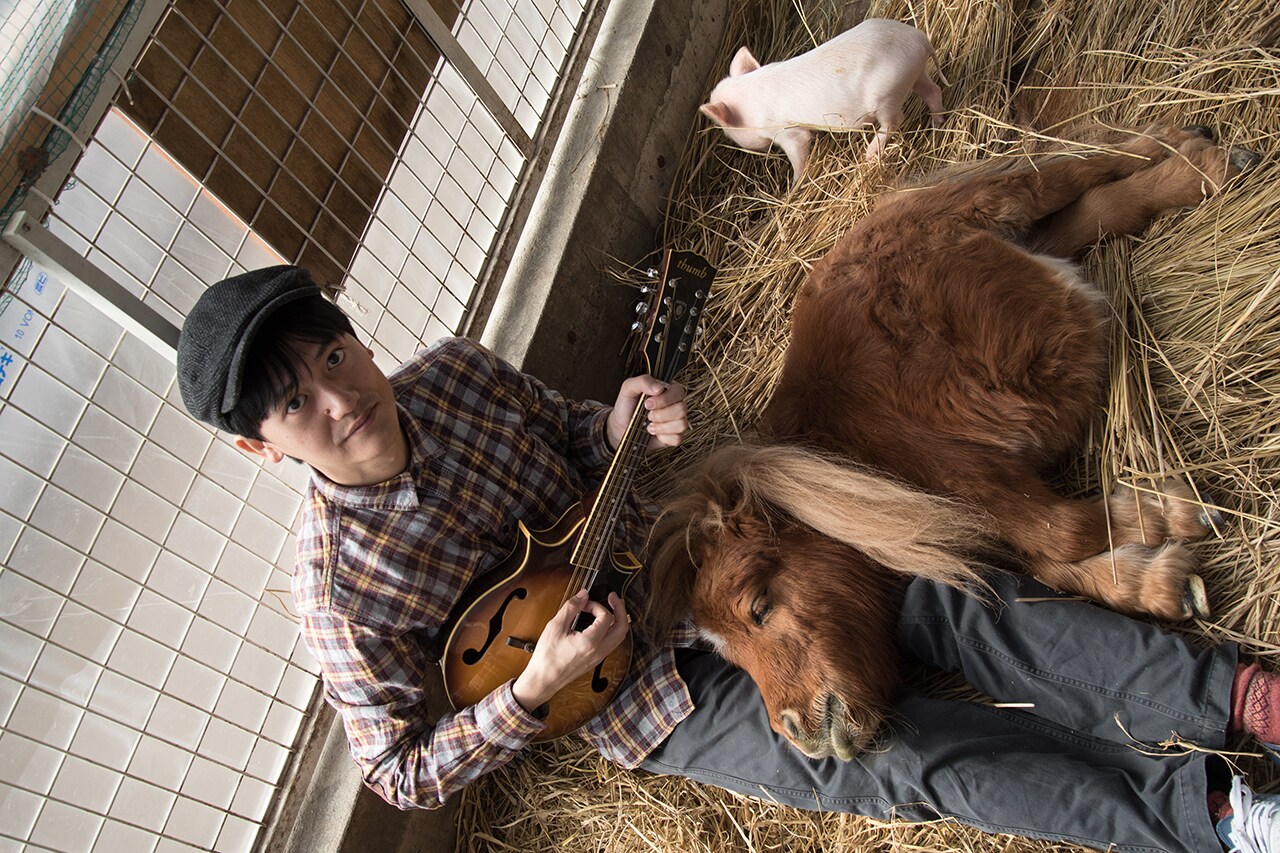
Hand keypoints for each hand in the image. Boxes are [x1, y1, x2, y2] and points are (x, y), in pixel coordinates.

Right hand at [511, 591, 629, 711]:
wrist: (544, 679)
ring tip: (611, 609)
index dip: (597, 605)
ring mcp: (599, 657)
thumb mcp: (555, 627)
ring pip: (619, 637)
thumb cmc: (547, 657)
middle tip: (614, 598)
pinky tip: (602, 624)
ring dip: (618, 621)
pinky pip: (612, 643)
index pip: (606, 616)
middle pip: (622, 628)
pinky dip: (611, 630)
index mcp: (590, 642)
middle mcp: (599, 651)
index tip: (585, 603)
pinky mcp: (596, 660)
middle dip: (620, 609)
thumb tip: (583, 595)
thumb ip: (571, 607)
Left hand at [605, 376, 688, 451]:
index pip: (678, 392)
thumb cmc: (627, 407)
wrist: (620, 428)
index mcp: (667, 392)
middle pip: (682, 409)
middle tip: (648, 415)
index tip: (647, 404)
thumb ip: (643, 382)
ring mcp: (676, 422)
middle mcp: (675, 405)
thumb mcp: (628, 389)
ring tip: (649, 426)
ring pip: (682, 424)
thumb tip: (659, 387)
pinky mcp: (674, 437)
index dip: (665, 399)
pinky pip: (677, 438)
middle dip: (662, 414)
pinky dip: (663, 437)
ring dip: (662, 427)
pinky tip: (655, 434)